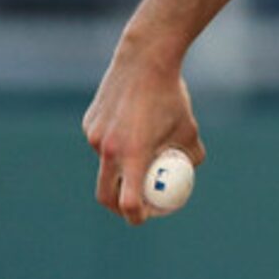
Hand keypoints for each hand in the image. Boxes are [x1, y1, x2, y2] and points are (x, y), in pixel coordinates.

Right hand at [82, 35, 203, 224]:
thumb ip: (190, 157)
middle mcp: (108, 148)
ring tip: (142, 142)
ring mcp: (94, 136)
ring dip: (119, 169)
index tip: (143, 218)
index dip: (136, 216)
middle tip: (135, 206)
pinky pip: (100, 144)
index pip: (128, 201)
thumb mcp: (190, 131)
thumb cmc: (172, 97)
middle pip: (106, 194)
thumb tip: (185, 174)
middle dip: (118, 206)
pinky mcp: (88, 123)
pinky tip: (129, 123)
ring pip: (105, 165)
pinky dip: (114, 145)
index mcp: (133, 154)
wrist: (145, 60)